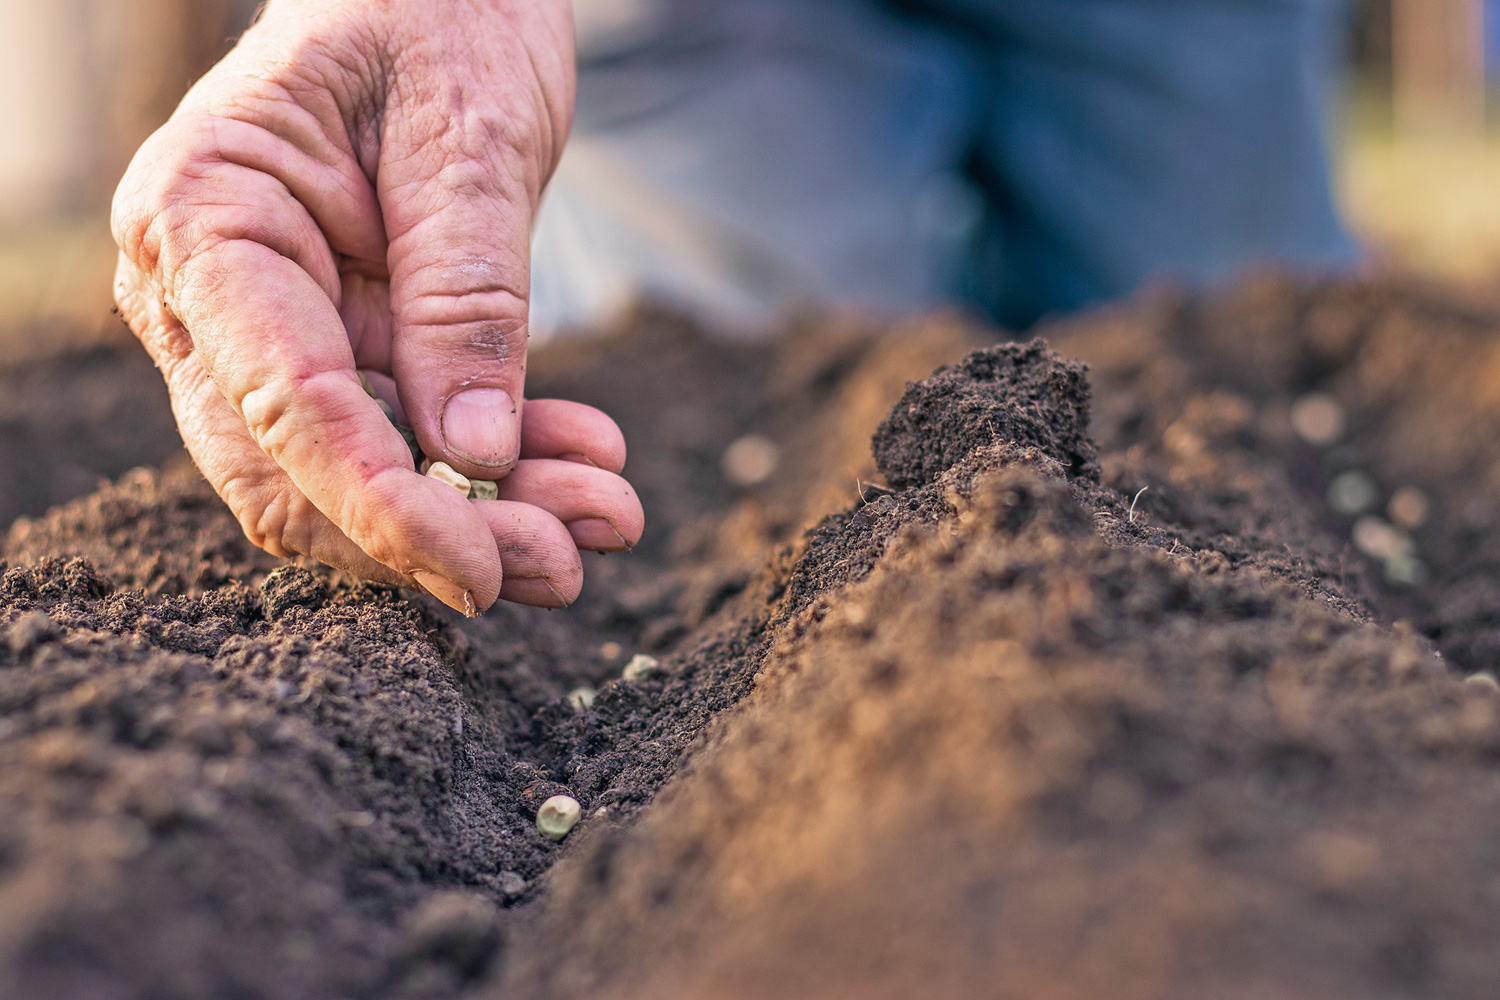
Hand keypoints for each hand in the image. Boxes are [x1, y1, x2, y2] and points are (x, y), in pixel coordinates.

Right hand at [111, 0, 641, 614]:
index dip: (383, 508)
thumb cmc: (440, 11)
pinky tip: (586, 462)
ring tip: (608, 515)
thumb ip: (466, 297)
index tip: (485, 570)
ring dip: (486, 515)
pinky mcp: (342, 346)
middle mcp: (211, 294)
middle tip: (570, 561)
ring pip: (359, 476)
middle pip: (300, 474)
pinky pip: (407, 439)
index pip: (284, 405)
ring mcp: (271, 329)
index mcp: (205, 219)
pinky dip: (499, 466)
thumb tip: (476, 459)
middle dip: (437, 536)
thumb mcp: (471, 139)